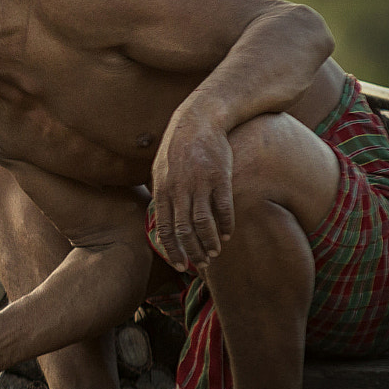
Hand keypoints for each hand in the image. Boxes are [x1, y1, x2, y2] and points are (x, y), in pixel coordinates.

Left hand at [151, 107, 234, 271]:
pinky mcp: (220, 177)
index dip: (173, 251)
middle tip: (202, 264)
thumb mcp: (161, 170)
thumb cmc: (179, 148)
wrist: (199, 121)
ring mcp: (200, 184)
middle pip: (184, 231)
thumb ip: (161, 195)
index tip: (181, 266)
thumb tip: (160, 220)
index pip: (165, 229)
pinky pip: (223, 208)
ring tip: (215, 253)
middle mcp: (179, 190)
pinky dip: (226, 224)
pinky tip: (228, 234)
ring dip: (210, 242)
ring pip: (203, 223)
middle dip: (193, 252)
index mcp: (163, 190)